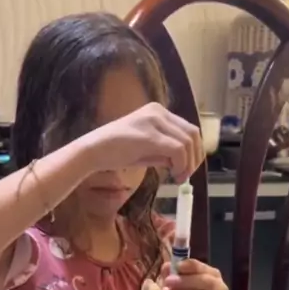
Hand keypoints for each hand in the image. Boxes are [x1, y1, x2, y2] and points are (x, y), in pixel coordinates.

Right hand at [87, 103, 203, 183]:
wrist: (93, 151)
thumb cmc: (115, 151)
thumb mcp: (145, 149)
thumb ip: (164, 151)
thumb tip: (182, 162)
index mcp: (157, 111)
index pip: (188, 129)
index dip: (194, 151)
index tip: (187, 169)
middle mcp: (158, 112)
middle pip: (192, 134)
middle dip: (195, 158)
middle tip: (186, 176)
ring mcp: (154, 121)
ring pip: (187, 142)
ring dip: (188, 164)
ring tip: (178, 177)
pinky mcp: (150, 136)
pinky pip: (177, 150)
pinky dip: (181, 165)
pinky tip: (173, 174)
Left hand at [162, 259, 227, 289]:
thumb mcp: (174, 280)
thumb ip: (171, 271)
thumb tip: (167, 267)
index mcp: (212, 274)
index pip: (203, 267)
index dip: (190, 266)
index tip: (176, 267)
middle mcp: (219, 288)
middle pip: (207, 282)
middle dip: (187, 281)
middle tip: (169, 282)